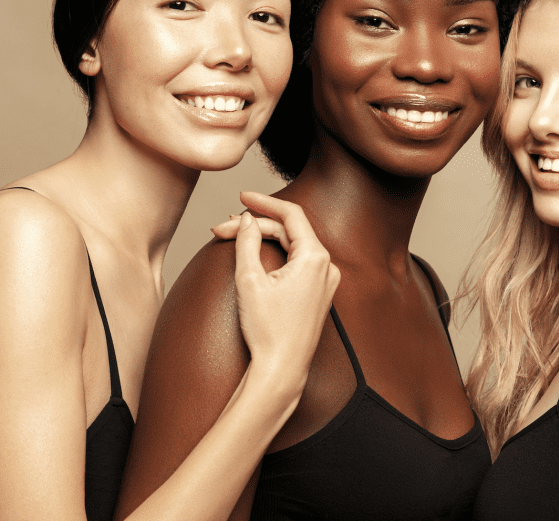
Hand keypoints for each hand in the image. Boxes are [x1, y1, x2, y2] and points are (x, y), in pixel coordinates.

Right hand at [227, 192, 338, 387]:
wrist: (281, 371)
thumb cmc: (268, 331)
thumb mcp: (249, 280)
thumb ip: (247, 242)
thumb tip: (246, 220)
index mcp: (316, 258)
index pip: (291, 215)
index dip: (264, 202)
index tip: (241, 197)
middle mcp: (327, 266)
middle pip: (289, 231)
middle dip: (255, 225)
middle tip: (222, 228)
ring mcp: (326, 280)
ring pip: (293, 245)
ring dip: (264, 238)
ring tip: (232, 237)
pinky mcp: (320, 292)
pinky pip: (299, 261)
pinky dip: (276, 254)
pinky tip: (254, 253)